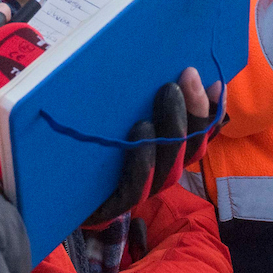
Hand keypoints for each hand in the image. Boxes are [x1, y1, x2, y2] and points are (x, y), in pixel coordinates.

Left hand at [83, 68, 214, 229]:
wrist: (55, 189)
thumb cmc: (89, 145)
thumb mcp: (116, 116)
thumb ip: (140, 99)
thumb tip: (164, 66)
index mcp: (166, 152)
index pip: (200, 135)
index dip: (213, 112)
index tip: (217, 82)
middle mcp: (160, 172)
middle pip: (191, 148)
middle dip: (194, 111)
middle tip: (188, 76)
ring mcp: (140, 190)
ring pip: (170, 168)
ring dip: (172, 130)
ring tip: (167, 94)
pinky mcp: (114, 205)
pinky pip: (135, 188)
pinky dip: (142, 162)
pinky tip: (140, 135)